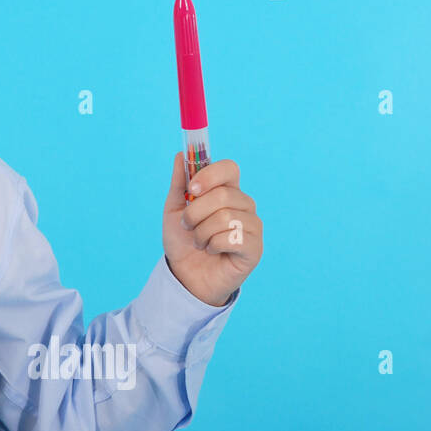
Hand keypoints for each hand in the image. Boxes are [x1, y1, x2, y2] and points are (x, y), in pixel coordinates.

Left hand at [162, 151, 261, 306]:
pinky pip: (232, 238)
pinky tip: (212, 251)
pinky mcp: (255, 248)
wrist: (184, 275)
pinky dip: (213, 245)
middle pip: (223, 194)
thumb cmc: (183, 241)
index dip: (209, 175)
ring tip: (199, 242)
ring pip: (225, 217)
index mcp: (226, 191)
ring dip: (201, 232)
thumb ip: (180, 183)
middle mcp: (244, 205)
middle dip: (195, 212)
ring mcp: (252, 226)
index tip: (191, 190)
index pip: (229, 168)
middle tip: (188, 225)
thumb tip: (181, 154)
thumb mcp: (175, 209)